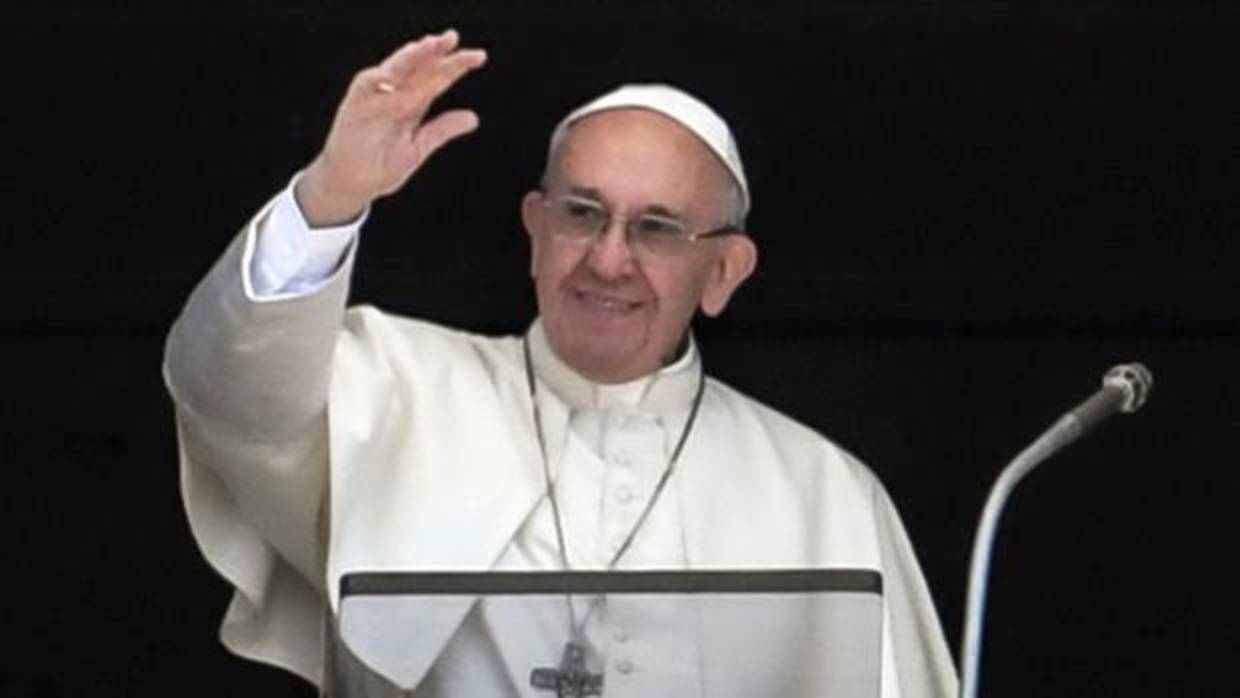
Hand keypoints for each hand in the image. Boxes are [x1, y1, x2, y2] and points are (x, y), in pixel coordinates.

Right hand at [296, 30, 486, 225]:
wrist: (352, 186)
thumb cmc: (380, 166)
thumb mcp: (418, 148)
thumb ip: (442, 130)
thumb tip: (473, 118)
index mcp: (411, 103)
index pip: (435, 79)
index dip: (455, 66)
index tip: (477, 57)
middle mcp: (393, 95)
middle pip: (417, 68)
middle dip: (434, 51)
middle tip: (452, 38)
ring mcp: (373, 99)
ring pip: (393, 70)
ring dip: (409, 57)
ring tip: (428, 46)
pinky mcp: (352, 107)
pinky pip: (364, 88)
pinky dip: (377, 80)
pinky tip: (391, 75)